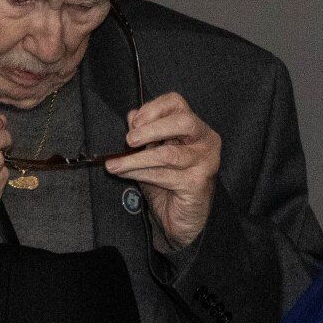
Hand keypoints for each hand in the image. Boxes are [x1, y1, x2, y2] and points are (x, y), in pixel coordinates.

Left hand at [105, 92, 221, 250]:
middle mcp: (206, 141)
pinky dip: (140, 173)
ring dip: (137, 159)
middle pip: (182, 122)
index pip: (177, 103)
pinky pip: (164, 175)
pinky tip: (124, 173)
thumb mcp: (153, 153)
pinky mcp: (197, 183)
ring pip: (168, 154)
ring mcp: (205, 162)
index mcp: (195, 128)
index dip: (153, 108)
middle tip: (129, 140)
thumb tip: (131, 115)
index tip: (134, 122)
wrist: (181, 219)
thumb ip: (144, 134)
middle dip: (151, 129)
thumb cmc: (169, 183)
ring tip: (116, 163)